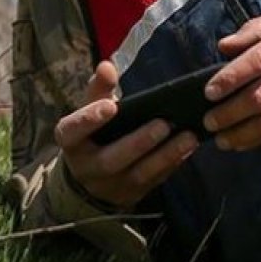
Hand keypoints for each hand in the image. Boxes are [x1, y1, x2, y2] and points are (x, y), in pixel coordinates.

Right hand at [54, 60, 199, 208]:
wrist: (91, 176)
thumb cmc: (94, 133)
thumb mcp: (90, 110)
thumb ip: (99, 88)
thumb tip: (106, 66)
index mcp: (71, 142)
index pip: (72, 132)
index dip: (89, 120)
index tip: (110, 106)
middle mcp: (87, 168)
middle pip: (111, 160)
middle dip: (138, 143)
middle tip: (164, 124)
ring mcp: (110, 186)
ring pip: (138, 175)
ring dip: (165, 156)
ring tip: (188, 137)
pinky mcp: (132, 195)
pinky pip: (153, 182)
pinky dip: (172, 165)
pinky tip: (188, 149)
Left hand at [203, 7, 260, 150]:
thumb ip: (255, 30)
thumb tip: (224, 47)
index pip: (255, 62)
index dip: (230, 79)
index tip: (209, 92)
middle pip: (260, 96)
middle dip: (231, 113)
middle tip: (209, 121)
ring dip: (243, 132)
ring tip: (221, 139)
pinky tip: (245, 141)